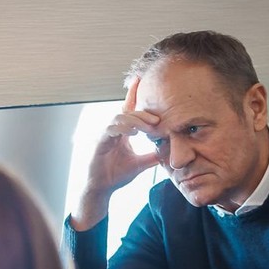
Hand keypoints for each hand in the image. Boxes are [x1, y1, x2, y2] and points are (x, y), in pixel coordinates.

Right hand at [69, 77, 163, 229]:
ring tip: (149, 126)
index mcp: (121, 132)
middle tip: (157, 119)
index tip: (140, 79)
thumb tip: (168, 153)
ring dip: (135, 121)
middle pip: (127, 112)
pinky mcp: (100, 144)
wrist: (102, 189)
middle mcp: (112, 131)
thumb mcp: (140, 164)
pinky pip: (111, 130)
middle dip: (142, 113)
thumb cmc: (116, 175)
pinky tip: (134, 133)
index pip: (127, 110)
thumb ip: (152, 156)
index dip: (133, 94)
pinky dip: (123, 129)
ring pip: (119, 119)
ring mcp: (105, 136)